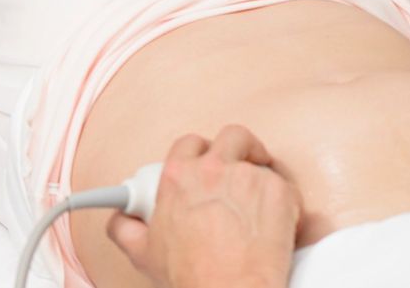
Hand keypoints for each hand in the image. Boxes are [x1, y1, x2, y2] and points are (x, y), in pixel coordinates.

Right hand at [106, 125, 298, 287]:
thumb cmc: (193, 276)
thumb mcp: (141, 251)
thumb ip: (124, 226)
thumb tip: (122, 217)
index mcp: (178, 175)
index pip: (190, 144)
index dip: (201, 154)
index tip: (206, 166)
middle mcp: (213, 169)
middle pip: (234, 136)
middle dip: (243, 149)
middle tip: (246, 167)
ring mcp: (249, 178)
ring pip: (264, 166)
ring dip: (264, 183)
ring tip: (263, 208)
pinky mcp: (280, 193)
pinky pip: (287, 189)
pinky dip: (286, 204)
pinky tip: (279, 225)